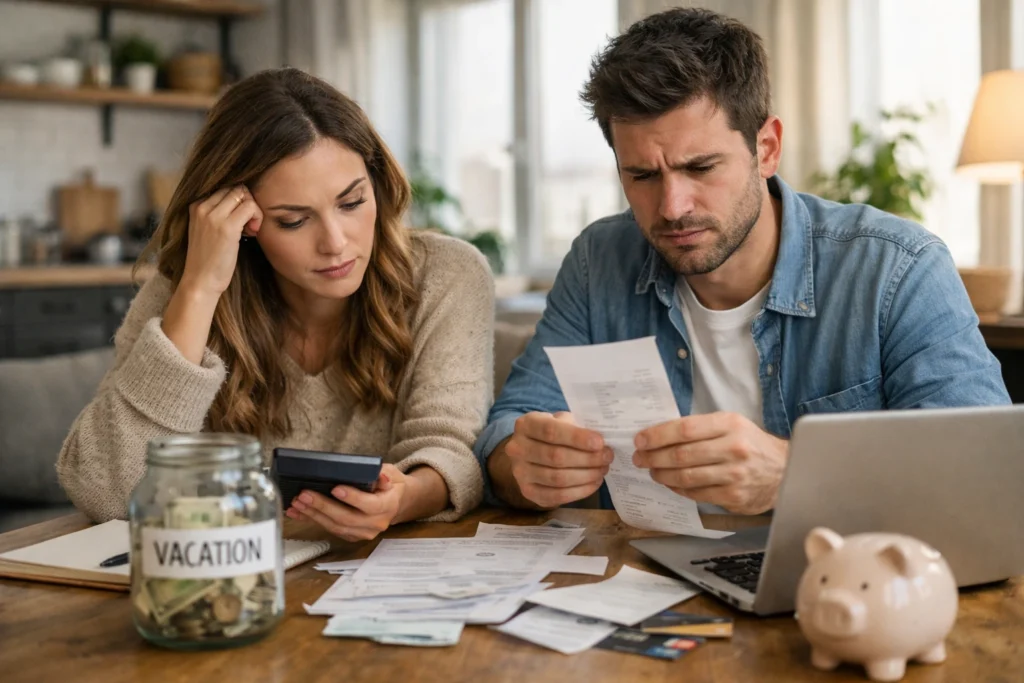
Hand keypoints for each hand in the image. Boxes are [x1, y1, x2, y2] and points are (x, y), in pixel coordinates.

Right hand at [180, 185, 262, 297]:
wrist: (200, 281)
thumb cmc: (207, 259)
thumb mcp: (206, 229)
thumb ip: (218, 213)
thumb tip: (244, 201)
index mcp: (195, 205)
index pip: (225, 187)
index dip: (239, 201)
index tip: (241, 221)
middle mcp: (202, 206)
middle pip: (236, 188)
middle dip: (248, 203)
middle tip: (249, 225)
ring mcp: (213, 216)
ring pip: (244, 194)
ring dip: (253, 210)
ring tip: (250, 230)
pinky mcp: (227, 227)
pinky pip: (250, 207)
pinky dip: (257, 217)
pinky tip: (252, 233)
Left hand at [285, 464, 406, 541]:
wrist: (394, 503)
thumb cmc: (390, 486)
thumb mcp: (391, 474)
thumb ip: (383, 474)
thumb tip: (379, 475)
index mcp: (388, 506)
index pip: (370, 505)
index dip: (352, 498)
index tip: (335, 488)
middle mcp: (376, 523)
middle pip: (347, 518)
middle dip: (323, 506)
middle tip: (305, 495)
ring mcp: (363, 532)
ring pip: (335, 526)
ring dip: (314, 515)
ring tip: (298, 503)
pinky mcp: (351, 536)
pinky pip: (329, 529)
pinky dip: (312, 520)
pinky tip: (298, 512)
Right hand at [505, 411, 612, 508]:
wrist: (531, 452)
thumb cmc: (553, 433)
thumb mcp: (561, 421)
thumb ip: (577, 426)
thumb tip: (601, 441)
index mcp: (526, 425)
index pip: (550, 431)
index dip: (577, 438)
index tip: (600, 442)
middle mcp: (517, 448)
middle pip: (555, 456)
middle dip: (587, 458)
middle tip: (607, 457)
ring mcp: (520, 473)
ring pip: (557, 478)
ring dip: (586, 475)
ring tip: (603, 469)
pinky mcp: (528, 492)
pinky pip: (557, 496)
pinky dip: (580, 491)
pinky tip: (594, 483)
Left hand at [633, 412, 788, 514]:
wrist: (784, 470)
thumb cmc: (750, 444)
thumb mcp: (731, 425)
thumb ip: (701, 428)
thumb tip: (660, 435)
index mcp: (730, 424)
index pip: (684, 428)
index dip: (657, 435)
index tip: (640, 440)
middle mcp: (733, 448)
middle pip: (681, 454)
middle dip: (653, 457)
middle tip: (639, 458)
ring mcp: (734, 474)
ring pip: (686, 476)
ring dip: (662, 474)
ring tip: (652, 471)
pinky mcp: (734, 496)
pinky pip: (696, 493)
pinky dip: (679, 489)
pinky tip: (671, 484)